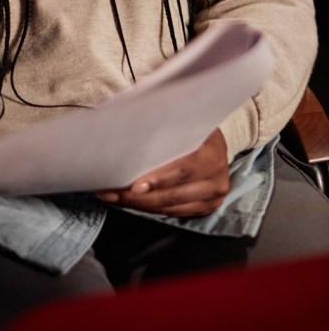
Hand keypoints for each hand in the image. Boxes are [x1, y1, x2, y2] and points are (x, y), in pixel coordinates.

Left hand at [96, 128, 230, 216]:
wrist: (212, 139)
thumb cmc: (189, 125)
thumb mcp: (179, 118)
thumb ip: (160, 123)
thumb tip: (127, 122)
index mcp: (211, 151)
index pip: (182, 169)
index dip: (157, 179)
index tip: (133, 185)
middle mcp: (216, 176)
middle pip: (173, 193)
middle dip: (139, 196)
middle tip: (114, 193)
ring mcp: (213, 194)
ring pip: (171, 206)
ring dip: (140, 204)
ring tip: (115, 197)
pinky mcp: (207, 205)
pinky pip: (175, 212)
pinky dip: (151, 208)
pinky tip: (132, 201)